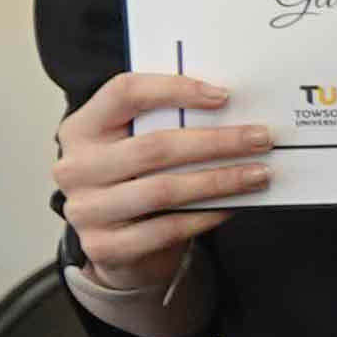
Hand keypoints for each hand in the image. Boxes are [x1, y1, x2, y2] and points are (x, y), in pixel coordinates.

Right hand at [55, 70, 267, 296]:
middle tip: (260, 138)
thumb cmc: (136, 183)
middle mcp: (76, 167)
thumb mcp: (138, 147)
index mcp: (82, 129)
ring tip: (258, 173)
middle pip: (154, 146)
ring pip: (164, 189)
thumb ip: (167, 126)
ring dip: (220, 180)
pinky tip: (234, 206)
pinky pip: (168, 228)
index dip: (174, 89)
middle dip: (216, 141)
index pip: (123, 93)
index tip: (224, 96)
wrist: (118, 246)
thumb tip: (234, 112)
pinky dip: (206, 215)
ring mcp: (86, 210)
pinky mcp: (105, 247)